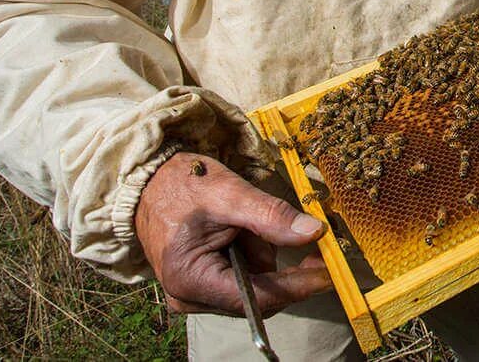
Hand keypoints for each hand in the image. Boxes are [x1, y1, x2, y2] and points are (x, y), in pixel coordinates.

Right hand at [135, 152, 333, 315]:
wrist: (146, 181)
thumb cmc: (179, 184)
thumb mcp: (228, 193)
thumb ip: (271, 216)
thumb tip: (314, 232)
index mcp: (191, 280)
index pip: (259, 298)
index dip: (300, 285)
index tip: (331, 271)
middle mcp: (191, 297)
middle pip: (259, 295)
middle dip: (280, 262)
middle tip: (304, 233)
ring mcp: (195, 293)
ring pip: (254, 283)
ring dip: (261, 251)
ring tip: (242, 221)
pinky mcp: (202, 283)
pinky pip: (243, 275)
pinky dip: (251, 251)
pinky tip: (239, 230)